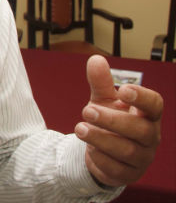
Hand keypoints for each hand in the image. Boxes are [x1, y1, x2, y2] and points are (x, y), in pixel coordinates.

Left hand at [74, 55, 162, 186]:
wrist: (103, 150)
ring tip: (79, 128)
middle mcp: (149, 137)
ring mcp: (141, 158)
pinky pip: (117, 169)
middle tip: (86, 110)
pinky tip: (89, 150)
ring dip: (101, 139)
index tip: (123, 90)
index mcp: (146, 115)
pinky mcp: (128, 174)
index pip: (154, 105)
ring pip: (127, 151)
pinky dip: (100, 158)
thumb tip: (95, 59)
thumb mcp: (103, 100)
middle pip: (140, 130)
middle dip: (112, 120)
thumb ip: (100, 82)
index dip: (142, 97)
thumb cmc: (109, 120)